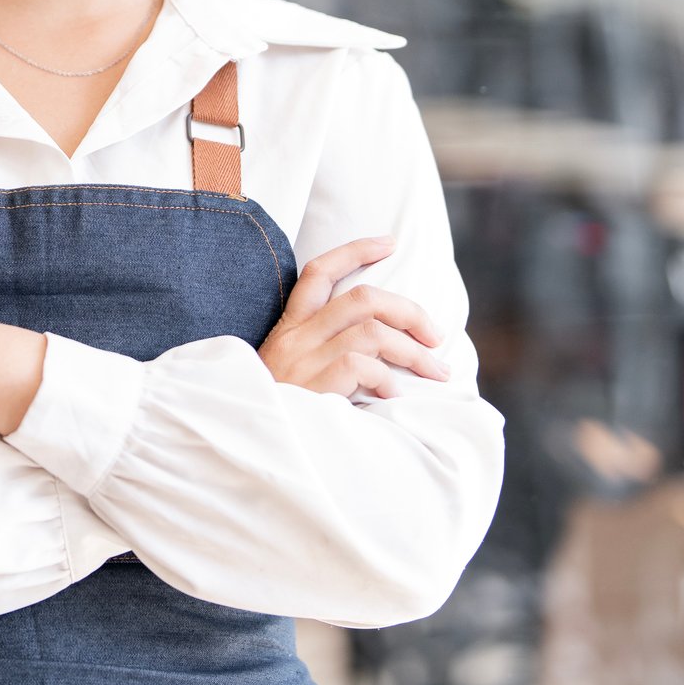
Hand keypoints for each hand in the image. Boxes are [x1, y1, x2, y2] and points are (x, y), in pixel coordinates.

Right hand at [258, 235, 453, 398]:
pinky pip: (362, 367)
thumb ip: (321, 351)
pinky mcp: (311, 387)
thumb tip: (380, 344)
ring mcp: (304, 361)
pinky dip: (387, 379)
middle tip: (436, 334)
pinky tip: (393, 396)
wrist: (247, 442)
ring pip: (372, 332)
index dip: (355, 251)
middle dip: (409, 311)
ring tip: (435, 371)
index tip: (389, 242)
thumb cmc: (280, 408)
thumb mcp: (289, 371)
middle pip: (362, 298)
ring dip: (413, 352)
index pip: (319, 271)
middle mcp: (296, 337)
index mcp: (290, 327)